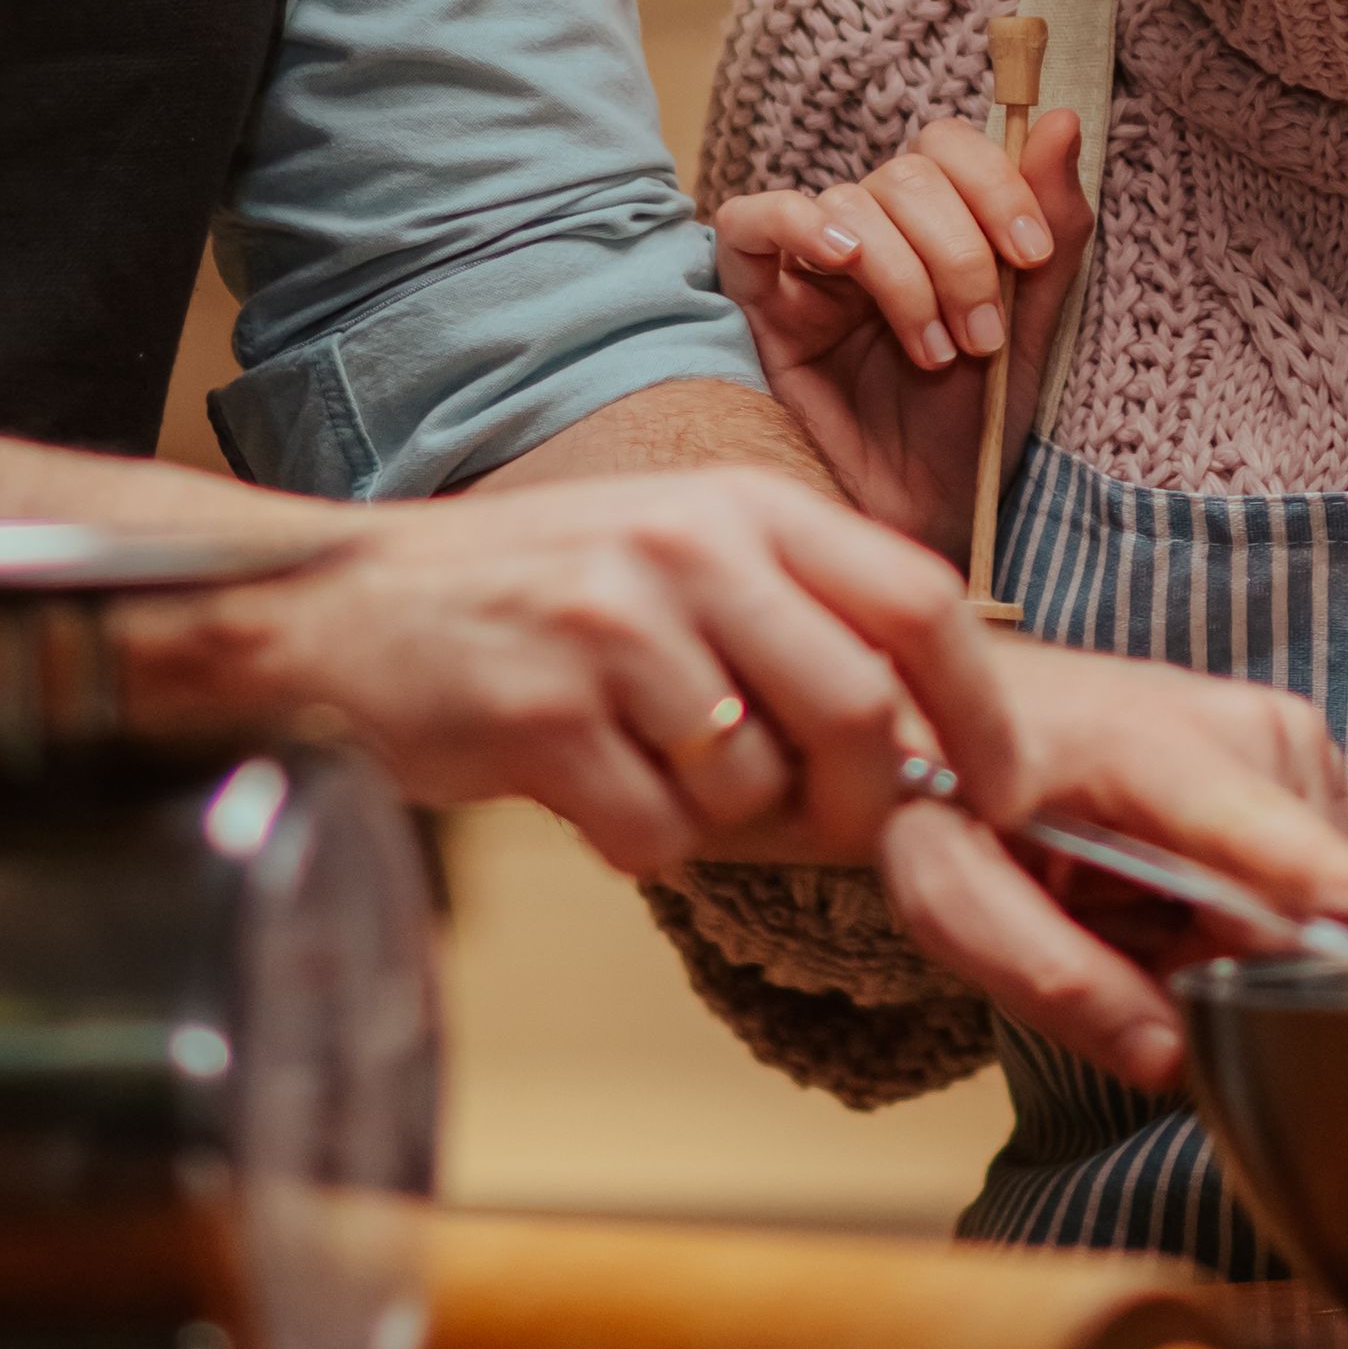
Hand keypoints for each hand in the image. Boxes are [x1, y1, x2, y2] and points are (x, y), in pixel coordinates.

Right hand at [120, 466, 1027, 878]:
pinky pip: (654, 834)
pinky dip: (638, 843)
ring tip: (655, 775)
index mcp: (742, 505)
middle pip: (858, 708)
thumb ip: (798, 625)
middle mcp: (686, 547)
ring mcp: (612, 626)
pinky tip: (585, 790)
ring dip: (725, 822)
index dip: (981, 707)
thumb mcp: (678, 564)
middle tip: (830, 831)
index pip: (919, 598)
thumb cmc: (534, 601)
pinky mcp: (542, 713)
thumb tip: (926, 754)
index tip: (1001, 788)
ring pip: (753, 786)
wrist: (346, 609)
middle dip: (864, 800)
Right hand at [714, 107, 1087, 536]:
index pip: (951, 149)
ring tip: (933, 353)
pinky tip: (844, 260)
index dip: (995, 183)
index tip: (1029, 257)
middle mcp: (873, 234)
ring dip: (906, 275)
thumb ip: (1050, 228)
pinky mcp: (756, 299)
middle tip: (979, 336)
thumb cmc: (967, 434)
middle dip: (959, 252)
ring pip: (853, 201)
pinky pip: (750, 222)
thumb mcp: (1029, 332)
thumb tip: (1062, 119)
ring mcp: (811, 264)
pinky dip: (798, 222)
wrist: (919, 521)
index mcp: (937, 230)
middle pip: (908, 174)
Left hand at [871, 635, 1347, 1092]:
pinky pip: (1297, 877)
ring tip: (1117, 884)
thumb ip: (1050, 977)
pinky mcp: (1293, 748)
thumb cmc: (942, 785)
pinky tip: (1156, 867)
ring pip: (1298, 903)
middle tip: (1103, 923)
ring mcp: (1278, 729)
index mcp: (1147, 745)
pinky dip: (1227, 898)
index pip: (1271, 835)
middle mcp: (1239, 723)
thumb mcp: (948, 890)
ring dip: (1210, 930)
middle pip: (1287, 912)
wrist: (947, 695)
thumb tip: (1174, 1059)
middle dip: (1206, 958)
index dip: (1343, 887)